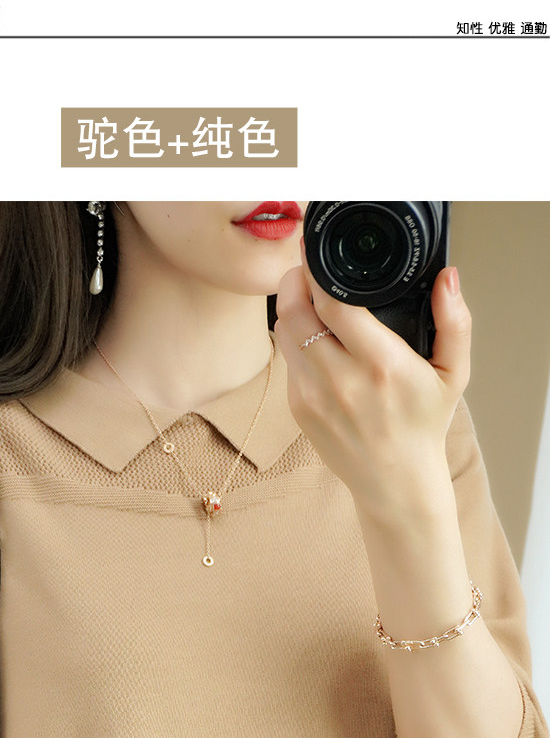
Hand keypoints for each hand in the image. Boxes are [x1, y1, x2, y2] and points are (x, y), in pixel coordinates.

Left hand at [273, 240, 471, 517]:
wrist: (396, 482)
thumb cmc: (423, 425)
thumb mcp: (453, 374)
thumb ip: (454, 322)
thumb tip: (447, 279)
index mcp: (381, 365)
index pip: (332, 304)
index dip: (317, 273)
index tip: (317, 255)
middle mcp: (341, 381)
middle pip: (295, 312)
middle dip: (296, 282)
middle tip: (307, 270)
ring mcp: (314, 396)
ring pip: (283, 332)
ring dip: (291, 308)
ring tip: (310, 300)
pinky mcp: (299, 408)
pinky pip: (287, 359)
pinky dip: (294, 340)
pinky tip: (314, 337)